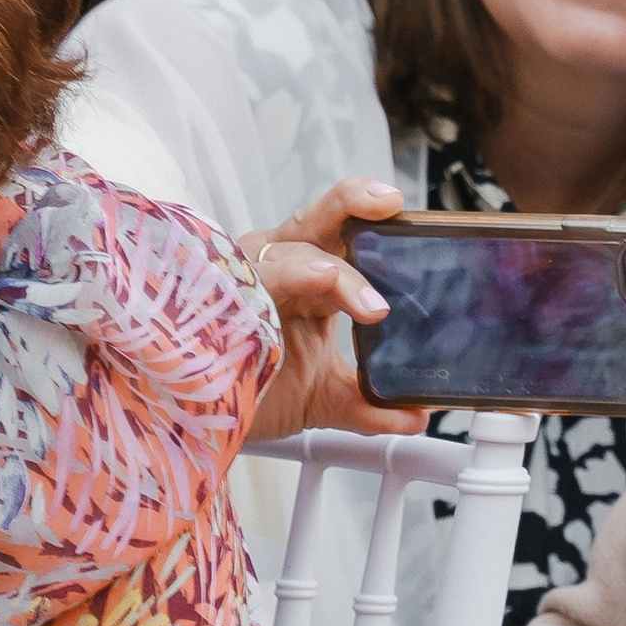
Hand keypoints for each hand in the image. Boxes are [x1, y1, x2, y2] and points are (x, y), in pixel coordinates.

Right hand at [242, 178, 428, 444]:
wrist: (208, 421)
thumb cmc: (258, 389)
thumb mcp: (324, 398)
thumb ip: (370, 404)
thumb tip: (417, 416)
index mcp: (306, 277)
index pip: (339, 231)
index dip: (366, 211)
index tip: (397, 206)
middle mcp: (275, 267)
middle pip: (314, 221)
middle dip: (351, 204)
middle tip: (387, 206)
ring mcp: (246, 281)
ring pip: (290, 253)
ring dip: (337, 277)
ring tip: (373, 307)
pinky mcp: (223, 302)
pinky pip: (251, 283)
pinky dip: (284, 284)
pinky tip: (314, 285)